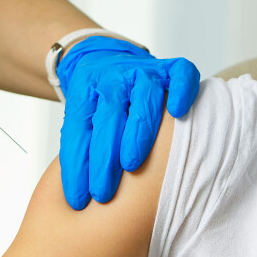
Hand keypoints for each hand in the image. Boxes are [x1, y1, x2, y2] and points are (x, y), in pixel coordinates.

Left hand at [56, 36, 199, 209]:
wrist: (105, 58)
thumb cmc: (95, 103)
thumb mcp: (78, 118)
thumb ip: (79, 147)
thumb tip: (74, 199)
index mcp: (85, 88)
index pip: (79, 130)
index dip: (77, 166)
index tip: (79, 199)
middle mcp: (113, 77)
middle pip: (108, 117)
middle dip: (103, 158)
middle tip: (103, 193)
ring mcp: (142, 70)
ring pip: (144, 96)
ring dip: (138, 131)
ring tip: (131, 165)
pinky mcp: (169, 67)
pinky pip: (181, 74)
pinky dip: (182, 91)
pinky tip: (178, 112)